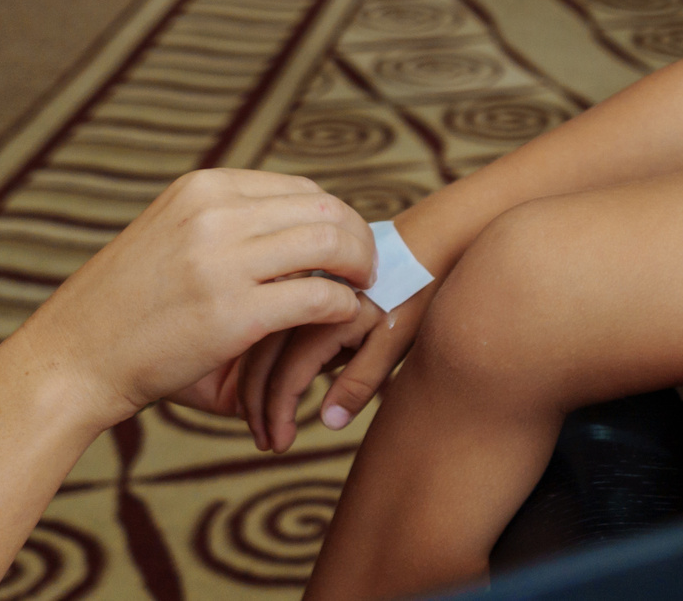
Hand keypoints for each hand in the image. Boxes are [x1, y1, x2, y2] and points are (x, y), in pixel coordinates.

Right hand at [15, 169, 372, 437]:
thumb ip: (235, 231)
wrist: (71, 360)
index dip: (334, 218)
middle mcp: (213, 213)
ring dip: (360, 267)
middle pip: (325, 208)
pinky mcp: (232, 313)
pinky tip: (338, 322)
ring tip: (360, 292)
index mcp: (202, 189)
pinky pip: (319, 296)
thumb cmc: (128, 311)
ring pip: (331, 243)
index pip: (300, 188)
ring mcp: (221, 261)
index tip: (344, 249)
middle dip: (358, 239)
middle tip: (367, 271)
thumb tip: (305, 239)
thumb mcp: (176, 241)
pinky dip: (342, 307)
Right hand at [234, 282, 433, 451]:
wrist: (428, 238)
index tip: (279, 445)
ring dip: (254, 384)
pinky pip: (274, 327)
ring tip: (261, 422)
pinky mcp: (305, 289)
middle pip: (261, 362)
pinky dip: (264, 359)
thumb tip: (327, 422)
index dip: (277, 416)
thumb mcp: (395, 341)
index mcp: (326, 321)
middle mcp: (304, 305)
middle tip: (265, 443)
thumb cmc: (417, 293)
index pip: (286, 379)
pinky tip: (268, 382)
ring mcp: (301, 294)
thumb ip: (360, 382)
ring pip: (261, 344)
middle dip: (255, 407)